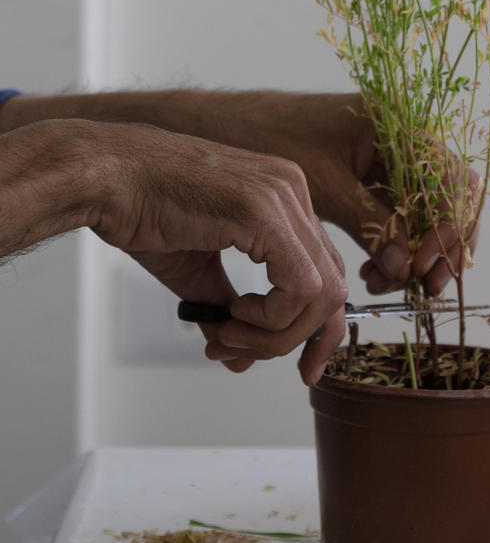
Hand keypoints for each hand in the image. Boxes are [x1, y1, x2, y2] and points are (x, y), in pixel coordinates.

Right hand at [93, 122, 347, 385]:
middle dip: (302, 339)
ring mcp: (284, 199)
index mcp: (286, 199)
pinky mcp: (264, 214)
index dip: (318, 327)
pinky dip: (273, 318)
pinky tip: (235, 315)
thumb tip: (239, 359)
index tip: (301, 364)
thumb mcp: (197, 270)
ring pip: (323, 293)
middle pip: (334, 287)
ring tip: (228, 335)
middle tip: (249, 356)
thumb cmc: (141, 210)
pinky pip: (301, 286)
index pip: (328, 272)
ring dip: (277, 334)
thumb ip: (227, 310)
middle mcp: (294, 193)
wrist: (102, 178)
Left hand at [216, 92, 478, 295]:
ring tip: (382, 281)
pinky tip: (373, 271)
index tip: (423, 264)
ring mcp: (388, 161)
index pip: (452, 182)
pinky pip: (398, 219)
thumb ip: (372, 225)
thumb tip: (404, 268)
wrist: (223, 122)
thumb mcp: (326, 185)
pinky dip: (393, 249)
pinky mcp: (369, 181)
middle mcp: (402, 140)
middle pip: (447, 201)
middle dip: (438, 247)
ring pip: (424, 215)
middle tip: (421, 284)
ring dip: (413, 254)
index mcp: (399, 127)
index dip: (448, 228)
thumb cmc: (268, 135)